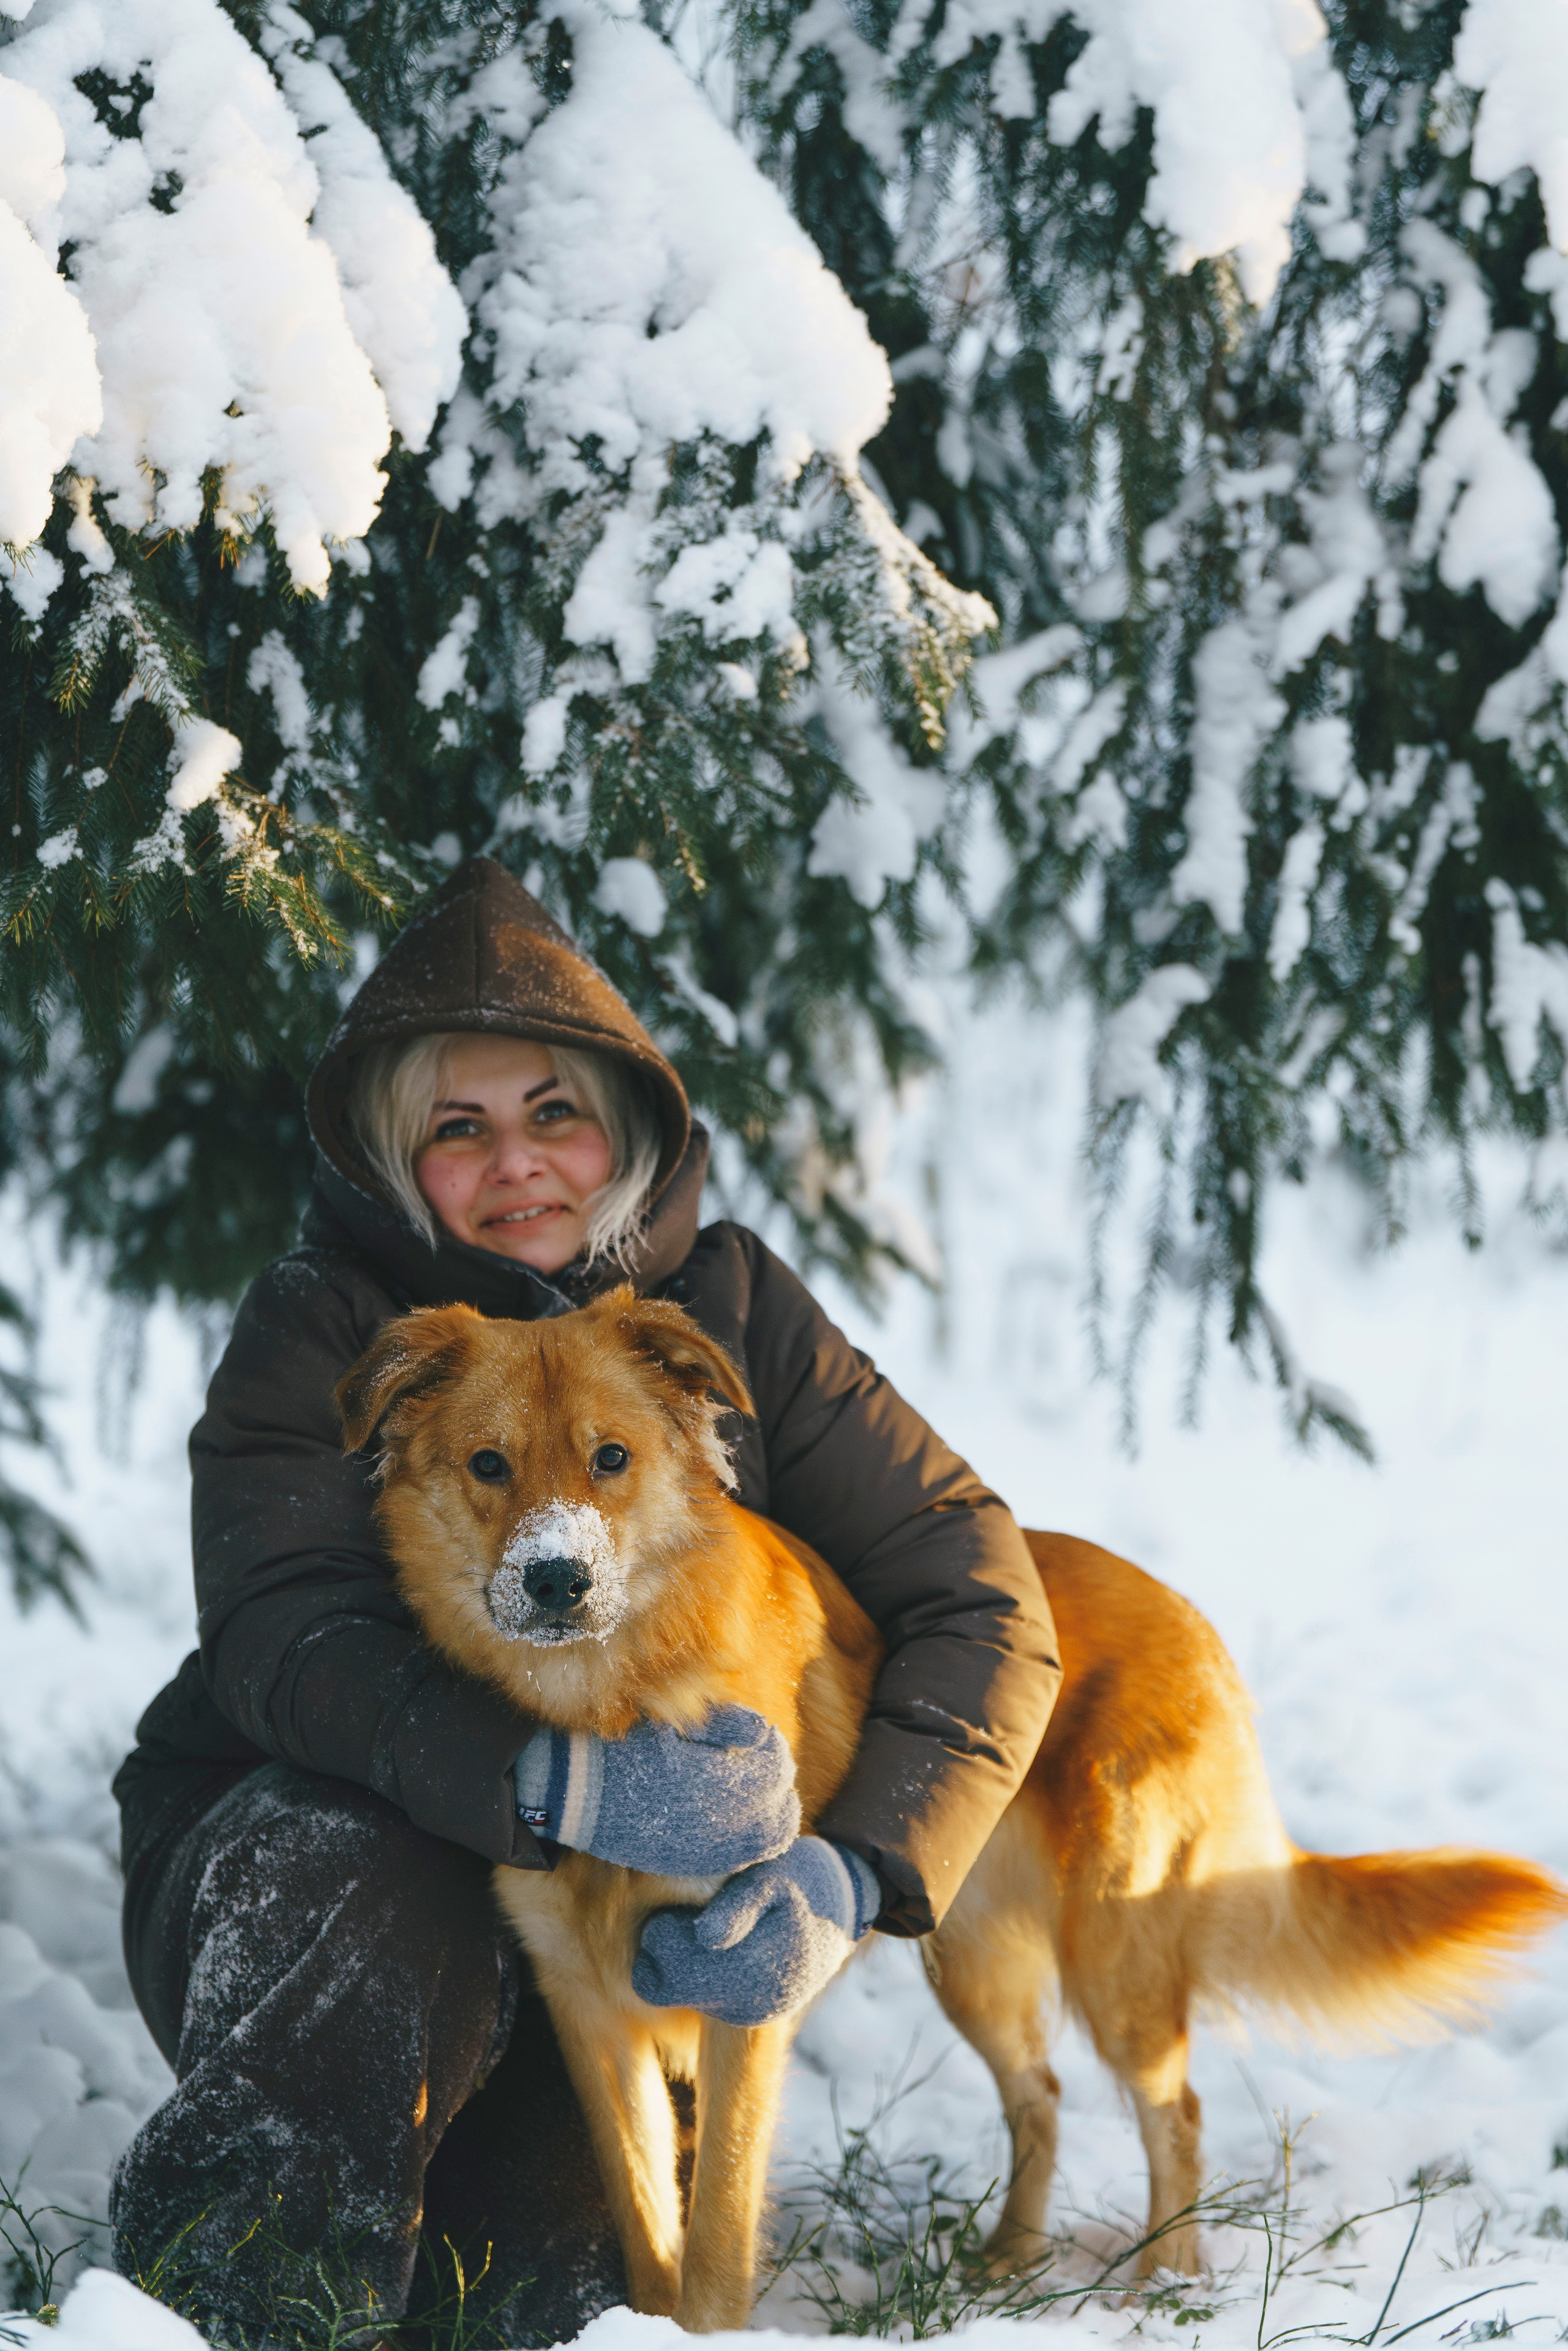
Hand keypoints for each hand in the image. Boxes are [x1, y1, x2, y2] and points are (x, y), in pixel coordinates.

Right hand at [512, 1704, 800, 1875]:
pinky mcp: (691, 1862)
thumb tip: (763, 1731)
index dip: (773, 1749)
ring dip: (771, 1812)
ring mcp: (705, 1848)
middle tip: (765, 1761)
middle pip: (776, 1805)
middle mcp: (716, 1821)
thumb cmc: (624, 1746)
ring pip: (766, 1837)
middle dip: (777, 1782)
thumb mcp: (672, 1720)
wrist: (577, 1792)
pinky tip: (741, 1820)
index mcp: (713, 1779)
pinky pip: (740, 1858)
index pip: (773, 1766)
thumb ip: (723, 1724)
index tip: (762, 1736)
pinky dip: (751, 1839)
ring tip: (758, 1791)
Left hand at [631, 1836, 879, 2024]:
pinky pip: (708, 2000)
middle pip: (667, 1987)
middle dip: (668, 1950)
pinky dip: (705, 1975)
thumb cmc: (804, 1880)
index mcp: (749, 1968)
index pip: (665, 1963)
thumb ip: (738, 1905)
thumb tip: (703, 1936)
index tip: (685, 1906)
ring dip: (686, 1963)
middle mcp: (747, 2004)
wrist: (848, 1911)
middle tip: (692, 1915)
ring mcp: (749, 2015)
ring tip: (716, 1927)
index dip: (664, 1930)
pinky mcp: (752, 2016)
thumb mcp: (775, 1875)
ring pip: (685, 1995)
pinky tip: (728, 1947)